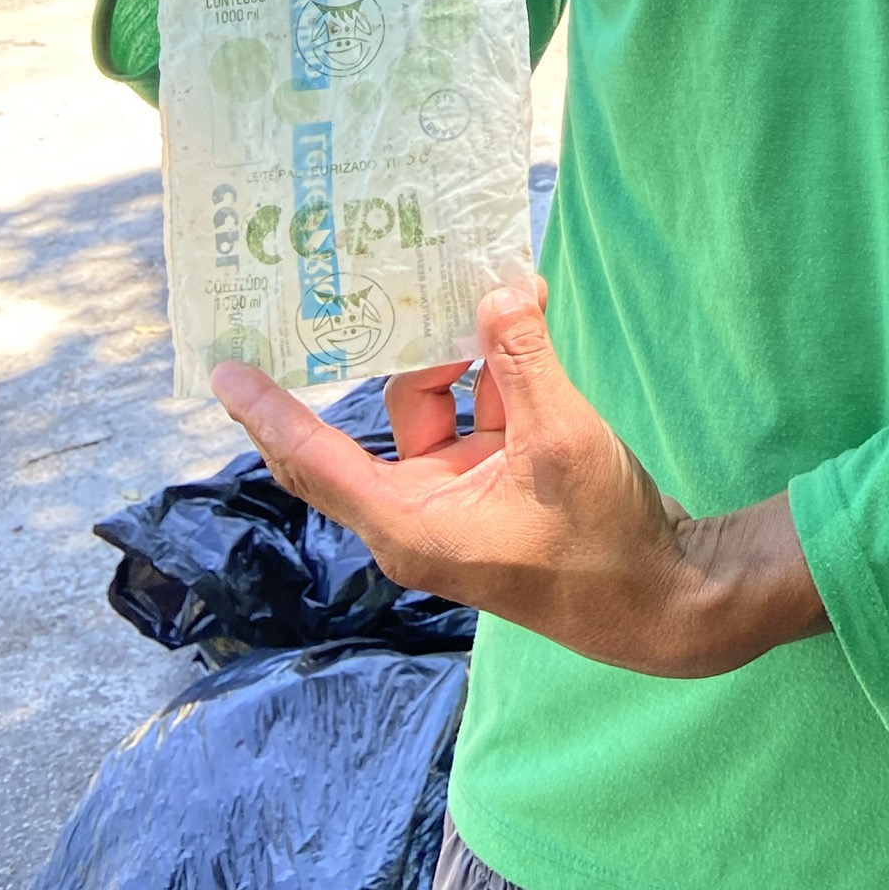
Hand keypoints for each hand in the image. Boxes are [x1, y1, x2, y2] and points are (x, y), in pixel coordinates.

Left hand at [211, 285, 829, 677]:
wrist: (664, 603)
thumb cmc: (599, 542)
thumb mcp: (561, 438)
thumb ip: (521, 358)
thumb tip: (495, 288)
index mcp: (410, 523)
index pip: (315, 459)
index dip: (268, 412)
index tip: (224, 368)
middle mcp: (419, 512)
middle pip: (369, 422)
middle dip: (375, 354)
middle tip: (351, 286)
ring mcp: (458, 497)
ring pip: (430, 404)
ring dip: (460, 354)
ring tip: (496, 294)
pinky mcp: (496, 485)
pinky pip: (474, 413)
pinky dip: (496, 374)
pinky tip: (523, 321)